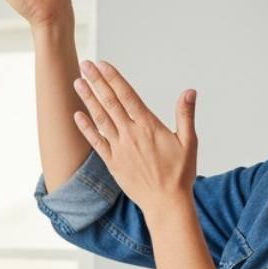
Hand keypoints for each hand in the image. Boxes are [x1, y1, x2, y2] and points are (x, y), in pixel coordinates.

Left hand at [71, 60, 197, 213]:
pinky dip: (86, 128)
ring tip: (78, 82)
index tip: (103, 64)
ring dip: (88, 99)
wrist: (166, 204)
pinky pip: (96, 142)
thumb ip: (185, 115)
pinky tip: (78, 115)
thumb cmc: (180, 174)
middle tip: (85, 64)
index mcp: (149, 127)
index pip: (128, 96)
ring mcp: (120, 149)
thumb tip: (190, 92)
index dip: (114, 79)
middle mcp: (131, 135)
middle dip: (96, 82)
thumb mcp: (188, 142)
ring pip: (101, 119)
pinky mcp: (113, 163)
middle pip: (111, 102)